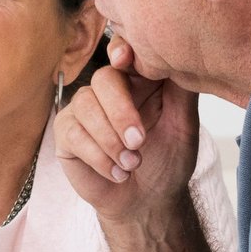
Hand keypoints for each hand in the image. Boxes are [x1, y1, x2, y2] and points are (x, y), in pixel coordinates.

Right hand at [56, 35, 199, 219]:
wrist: (149, 201)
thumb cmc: (167, 161)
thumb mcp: (184, 125)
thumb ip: (182, 90)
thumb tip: (183, 56)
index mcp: (138, 80)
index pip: (125, 52)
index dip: (120, 50)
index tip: (124, 60)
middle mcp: (108, 91)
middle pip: (103, 79)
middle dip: (120, 111)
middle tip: (139, 142)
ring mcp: (84, 110)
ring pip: (85, 106)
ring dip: (110, 140)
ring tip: (132, 164)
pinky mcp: (66, 134)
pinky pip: (73, 135)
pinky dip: (98, 157)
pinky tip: (117, 172)